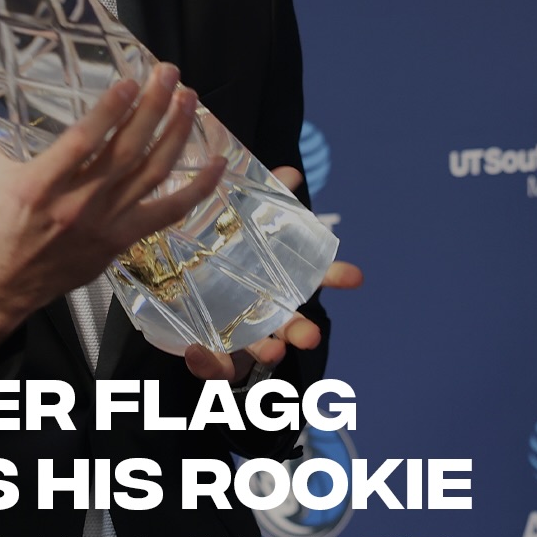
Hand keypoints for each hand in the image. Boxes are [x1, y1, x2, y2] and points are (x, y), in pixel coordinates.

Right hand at [0, 64, 226, 367]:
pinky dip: (197, 189)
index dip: (109, 111)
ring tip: (189, 100)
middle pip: (127, 152)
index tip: (129, 81)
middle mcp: (77, 205)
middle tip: (169, 74)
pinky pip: (169, 212)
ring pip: (151, 175)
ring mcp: (105, 224)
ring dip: (176, 135)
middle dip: (153, 108)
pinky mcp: (122, 238)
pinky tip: (218, 162)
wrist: (2, 280)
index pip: (82, 143)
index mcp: (39, 185)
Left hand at [184, 163, 362, 384]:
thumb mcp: (238, 218)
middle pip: (291, 323)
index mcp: (281, 277)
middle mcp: (266, 308)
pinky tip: (200, 353)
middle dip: (303, 330)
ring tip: (274, 352)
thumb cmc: (222, 247)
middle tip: (311, 334)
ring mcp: (239, 329)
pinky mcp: (207, 346)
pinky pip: (210, 361)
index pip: (315, 277)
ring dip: (267, 350)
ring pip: (258, 347)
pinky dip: (208, 362)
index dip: (335, 275)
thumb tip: (291, 174)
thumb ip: (265, 197)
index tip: (356, 276)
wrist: (180, 275)